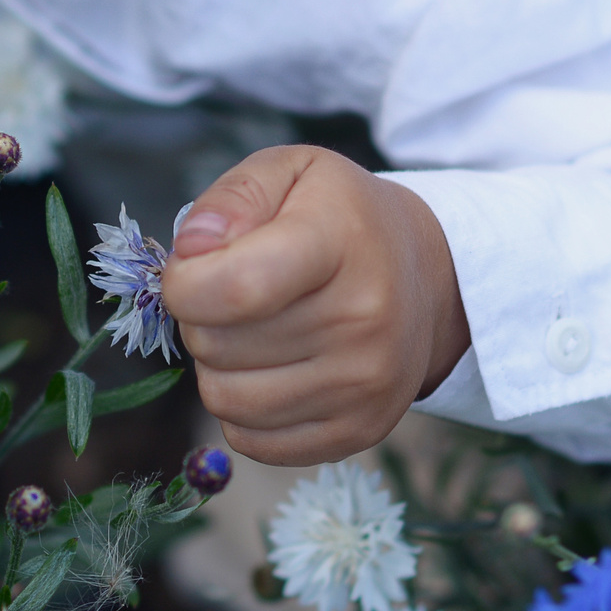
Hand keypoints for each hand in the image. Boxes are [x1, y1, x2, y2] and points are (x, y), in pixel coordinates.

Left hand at [161, 145, 467, 465]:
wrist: (426, 274)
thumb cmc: (340, 217)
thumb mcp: (290, 170)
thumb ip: (231, 198)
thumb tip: (190, 252)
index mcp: (339, 242)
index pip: (235, 288)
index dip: (183, 283)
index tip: (191, 268)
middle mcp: (362, 321)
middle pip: (217, 346)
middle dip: (200, 318)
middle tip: (230, 293)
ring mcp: (365, 385)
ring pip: (225, 400)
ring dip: (216, 365)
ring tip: (251, 330)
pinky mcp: (359, 432)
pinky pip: (252, 440)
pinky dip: (242, 408)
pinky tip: (269, 367)